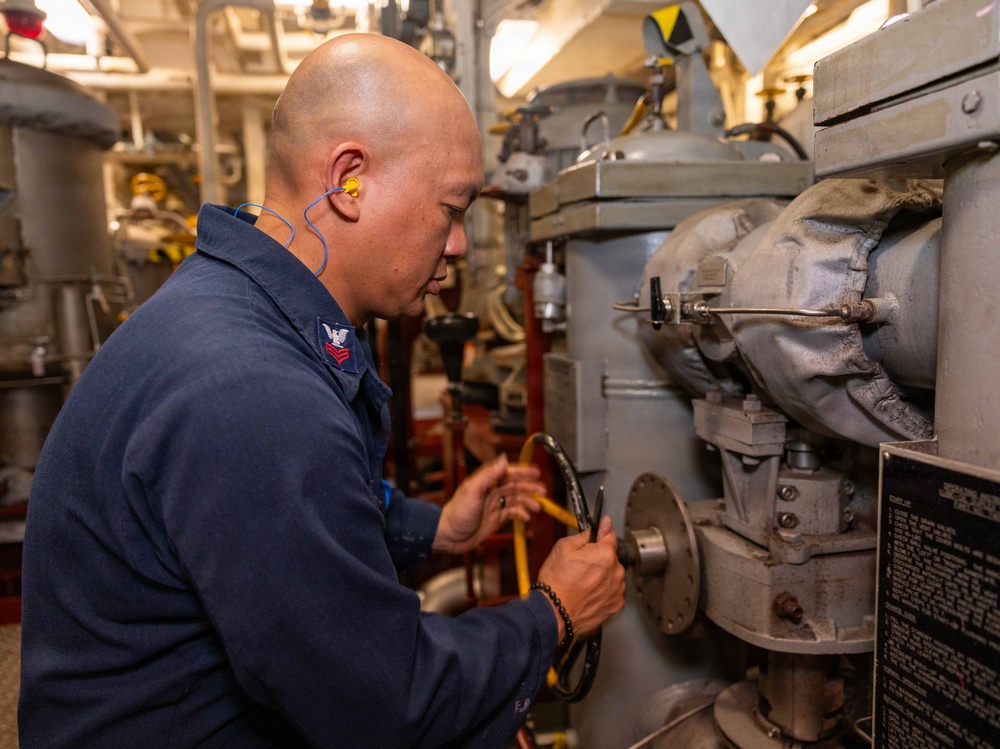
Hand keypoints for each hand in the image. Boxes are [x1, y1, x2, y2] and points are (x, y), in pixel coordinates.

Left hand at [433, 455, 544, 554]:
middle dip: (529, 487)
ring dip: (527, 501)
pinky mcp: (495, 518)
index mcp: (485, 482)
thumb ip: (488, 475)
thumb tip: (503, 459)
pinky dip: (521, 513)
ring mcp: (494, 504)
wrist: (449, 536)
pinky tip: (526, 517)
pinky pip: (511, 512)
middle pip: (514, 485)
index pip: (507, 472)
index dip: (522, 471)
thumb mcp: (472, 491)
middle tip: (543, 490)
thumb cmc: (457, 513)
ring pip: (515, 499)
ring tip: (538, 506)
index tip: (535, 472)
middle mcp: (491, 491)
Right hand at [536, 516, 624, 639]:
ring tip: (583, 581)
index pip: (611, 535)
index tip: (600, 531)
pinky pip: (613, 591)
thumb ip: (585, 535)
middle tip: (581, 565)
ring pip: (613, 574)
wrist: (554, 612)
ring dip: (603, 575)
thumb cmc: (556, 582)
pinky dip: (604, 590)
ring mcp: (617, 590)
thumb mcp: (564, 547)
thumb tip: (599, 526)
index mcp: (605, 554)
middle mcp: (616, 571)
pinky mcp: (615, 604)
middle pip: (611, 557)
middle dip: (599, 558)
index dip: (603, 533)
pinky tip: (589, 592)